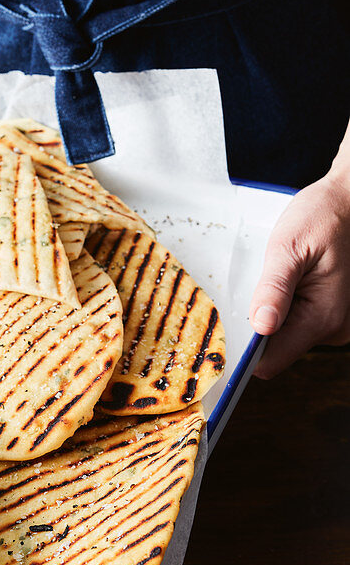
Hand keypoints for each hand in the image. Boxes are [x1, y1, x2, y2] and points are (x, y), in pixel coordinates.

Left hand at [249, 164, 349, 378]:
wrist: (349, 202)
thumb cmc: (321, 217)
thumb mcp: (290, 248)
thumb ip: (274, 288)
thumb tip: (262, 326)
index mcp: (324, 317)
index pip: (272, 361)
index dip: (245, 353)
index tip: (225, 335)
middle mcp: (334, 329)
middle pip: (276, 351)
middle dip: (257, 327)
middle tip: (251, 290)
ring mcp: (334, 323)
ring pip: (285, 337)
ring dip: (270, 315)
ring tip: (273, 281)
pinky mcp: (330, 315)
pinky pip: (296, 324)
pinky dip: (282, 308)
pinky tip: (285, 283)